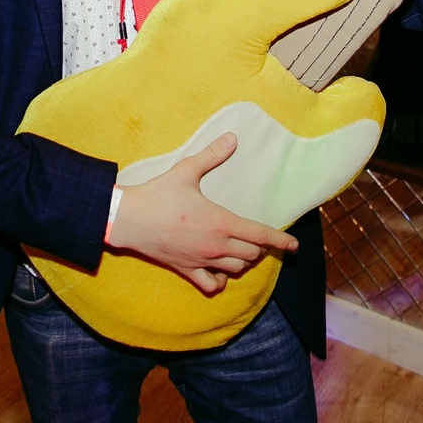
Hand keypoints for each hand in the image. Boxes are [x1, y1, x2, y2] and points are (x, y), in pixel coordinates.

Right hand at [105, 133, 299, 294]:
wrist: (129, 219)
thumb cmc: (158, 194)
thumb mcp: (186, 171)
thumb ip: (212, 155)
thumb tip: (232, 138)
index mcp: (221, 222)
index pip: (261, 235)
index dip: (281, 241)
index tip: (294, 245)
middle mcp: (216, 245)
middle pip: (252, 254)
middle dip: (260, 247)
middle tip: (258, 237)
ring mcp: (202, 260)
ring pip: (236, 269)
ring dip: (244, 261)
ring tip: (242, 250)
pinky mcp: (186, 269)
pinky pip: (211, 284)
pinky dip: (220, 281)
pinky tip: (220, 272)